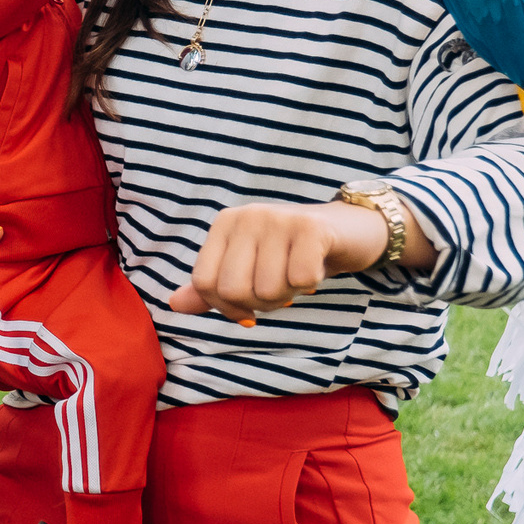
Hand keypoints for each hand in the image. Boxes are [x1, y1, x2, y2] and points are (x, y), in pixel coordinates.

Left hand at [167, 198, 431, 324]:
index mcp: (224, 224)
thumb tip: (174, 304)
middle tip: (280, 289)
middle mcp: (246, 215)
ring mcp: (277, 218)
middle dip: (259, 304)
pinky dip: (311, 284)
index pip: (205, 284)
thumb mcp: (248, 267)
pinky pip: (300, 280)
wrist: (349, 229)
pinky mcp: (311, 227)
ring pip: (268, 290)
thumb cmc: (291, 253)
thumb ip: (211, 287)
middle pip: (233, 291)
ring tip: (298, 275)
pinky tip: (316, 266)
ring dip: (288, 295)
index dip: (227, 307)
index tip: (250, 303)